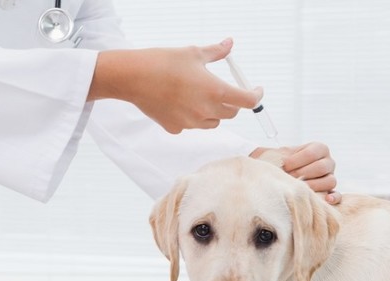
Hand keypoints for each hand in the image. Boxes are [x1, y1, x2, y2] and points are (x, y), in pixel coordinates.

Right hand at [88, 38, 261, 133]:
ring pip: (212, 122)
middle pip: (231, 113)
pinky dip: (192, 117)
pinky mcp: (176, 128)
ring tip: (200, 96)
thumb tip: (229, 44)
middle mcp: (206, 111)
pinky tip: (180, 103)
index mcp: (215, 91)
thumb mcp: (193, 53)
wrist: (133, 77)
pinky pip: (192, 125)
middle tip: (225, 90)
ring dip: (213, 112)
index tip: (256, 90)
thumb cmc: (163, 62)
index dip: (257, 96)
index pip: (248, 101)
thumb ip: (216, 52)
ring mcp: (191, 123)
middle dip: (233, 103)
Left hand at [251, 142, 339, 203]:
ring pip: (330, 181)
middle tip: (289, 178)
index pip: (311, 153)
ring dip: (313, 186)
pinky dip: (334, 198)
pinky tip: (326, 200)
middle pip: (321, 167)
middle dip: (302, 173)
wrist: (286, 177)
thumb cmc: (283, 164)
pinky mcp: (332, 192)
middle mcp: (328, 162)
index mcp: (319, 148)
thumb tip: (260, 153)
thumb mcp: (278, 154)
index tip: (283, 166)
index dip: (296, 161)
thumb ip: (271, 152)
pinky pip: (338, 195)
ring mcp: (331, 177)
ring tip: (299, 189)